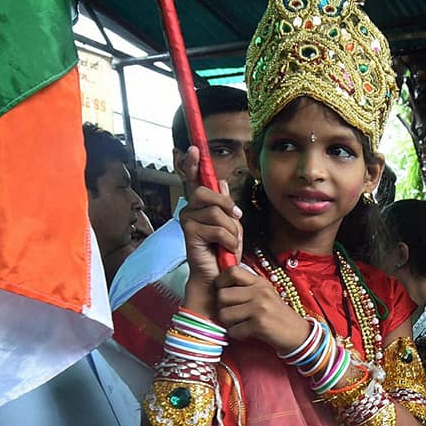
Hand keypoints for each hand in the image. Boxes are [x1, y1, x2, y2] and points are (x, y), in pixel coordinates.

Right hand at [179, 146, 244, 290]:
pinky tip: (225, 248)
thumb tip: (221, 182)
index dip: (193, 164)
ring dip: (231, 229)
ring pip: (216, 212)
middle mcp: (190, 209)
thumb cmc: (224, 250)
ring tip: (230, 242)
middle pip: (206, 192)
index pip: (195, 180)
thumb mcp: (232, 225)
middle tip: (237, 217)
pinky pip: (217, 228)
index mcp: (201, 205)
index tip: (194, 149)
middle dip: (226, 205)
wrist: (218, 275)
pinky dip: (228, 240)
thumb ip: (226, 205)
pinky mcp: (188, 233)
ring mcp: (187, 220)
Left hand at [214, 265, 309, 352]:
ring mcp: (260, 307)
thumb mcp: (265, 294)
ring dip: (229, 323)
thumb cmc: (277, 315)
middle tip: (233, 314)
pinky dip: (237, 334)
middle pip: (222, 295)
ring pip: (224, 314)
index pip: (232, 271)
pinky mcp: (259, 324)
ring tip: (241, 324)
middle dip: (223, 307)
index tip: (224, 292)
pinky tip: (246, 333)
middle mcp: (260, 292)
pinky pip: (233, 330)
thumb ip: (247, 287)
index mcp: (260, 282)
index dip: (221, 282)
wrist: (298, 334)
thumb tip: (220, 286)